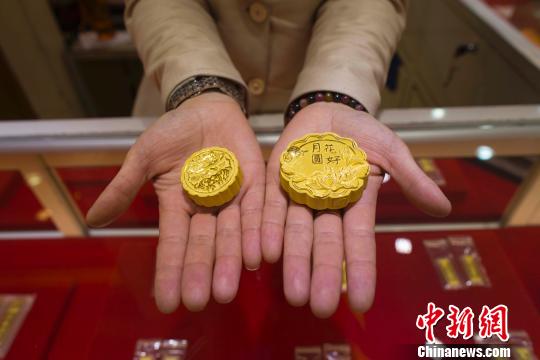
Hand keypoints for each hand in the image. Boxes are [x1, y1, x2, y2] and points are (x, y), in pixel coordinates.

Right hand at [87, 93, 264, 312]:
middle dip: (202, 273)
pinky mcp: (256, 183)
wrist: (205, 107)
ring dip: (231, 261)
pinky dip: (259, 231)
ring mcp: (233, 198)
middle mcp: (207, 210)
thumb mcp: (144, 157)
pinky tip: (259, 255)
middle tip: (201, 301)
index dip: (170, 272)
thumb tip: (91, 220)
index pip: (173, 244)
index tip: (166, 302)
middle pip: (205, 246)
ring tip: (227, 288)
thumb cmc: (172, 132)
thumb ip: (124, 186)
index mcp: (178, 207)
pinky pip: (259, 210)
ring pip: (233, 234)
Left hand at [262, 102, 450, 317]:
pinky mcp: (276, 181)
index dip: (359, 269)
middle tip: (320, 307)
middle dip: (322, 274)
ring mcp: (299, 196)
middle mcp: (326, 209)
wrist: (329, 109)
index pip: (358, 242)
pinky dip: (266, 230)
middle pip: (324, 244)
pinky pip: (269, 208)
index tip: (361, 301)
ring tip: (292, 293)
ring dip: (293, 261)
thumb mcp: (392, 151)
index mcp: (355, 206)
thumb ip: (411, 178)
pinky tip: (263, 253)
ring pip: (295, 232)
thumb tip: (443, 209)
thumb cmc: (364, 133)